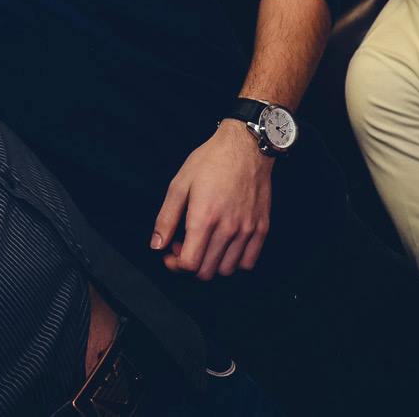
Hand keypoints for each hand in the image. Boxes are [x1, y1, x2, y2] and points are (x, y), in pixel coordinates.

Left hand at [151, 120, 272, 279]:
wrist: (245, 148)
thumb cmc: (210, 162)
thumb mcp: (179, 184)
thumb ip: (166, 218)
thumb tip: (156, 245)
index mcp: (204, 218)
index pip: (189, 263)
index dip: (174, 264)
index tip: (169, 252)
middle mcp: (228, 228)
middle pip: (206, 271)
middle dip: (189, 264)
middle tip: (184, 245)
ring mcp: (247, 230)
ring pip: (227, 270)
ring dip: (211, 264)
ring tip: (204, 243)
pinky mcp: (262, 228)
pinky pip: (249, 262)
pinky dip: (235, 261)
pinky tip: (224, 246)